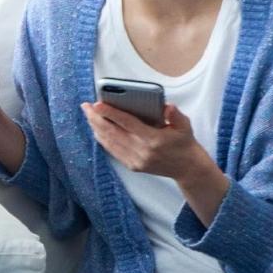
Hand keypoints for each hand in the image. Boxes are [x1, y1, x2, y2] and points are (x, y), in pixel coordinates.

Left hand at [81, 100, 209, 182]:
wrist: (187, 168)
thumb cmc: (184, 143)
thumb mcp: (185, 126)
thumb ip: (175, 115)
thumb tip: (167, 106)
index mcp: (153, 139)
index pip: (127, 123)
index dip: (110, 113)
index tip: (97, 104)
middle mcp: (142, 151)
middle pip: (112, 132)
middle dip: (96, 118)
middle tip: (85, 106)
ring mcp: (135, 160)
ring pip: (109, 142)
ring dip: (96, 127)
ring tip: (88, 114)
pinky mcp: (132, 166)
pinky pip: (113, 150)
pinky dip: (102, 139)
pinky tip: (96, 129)